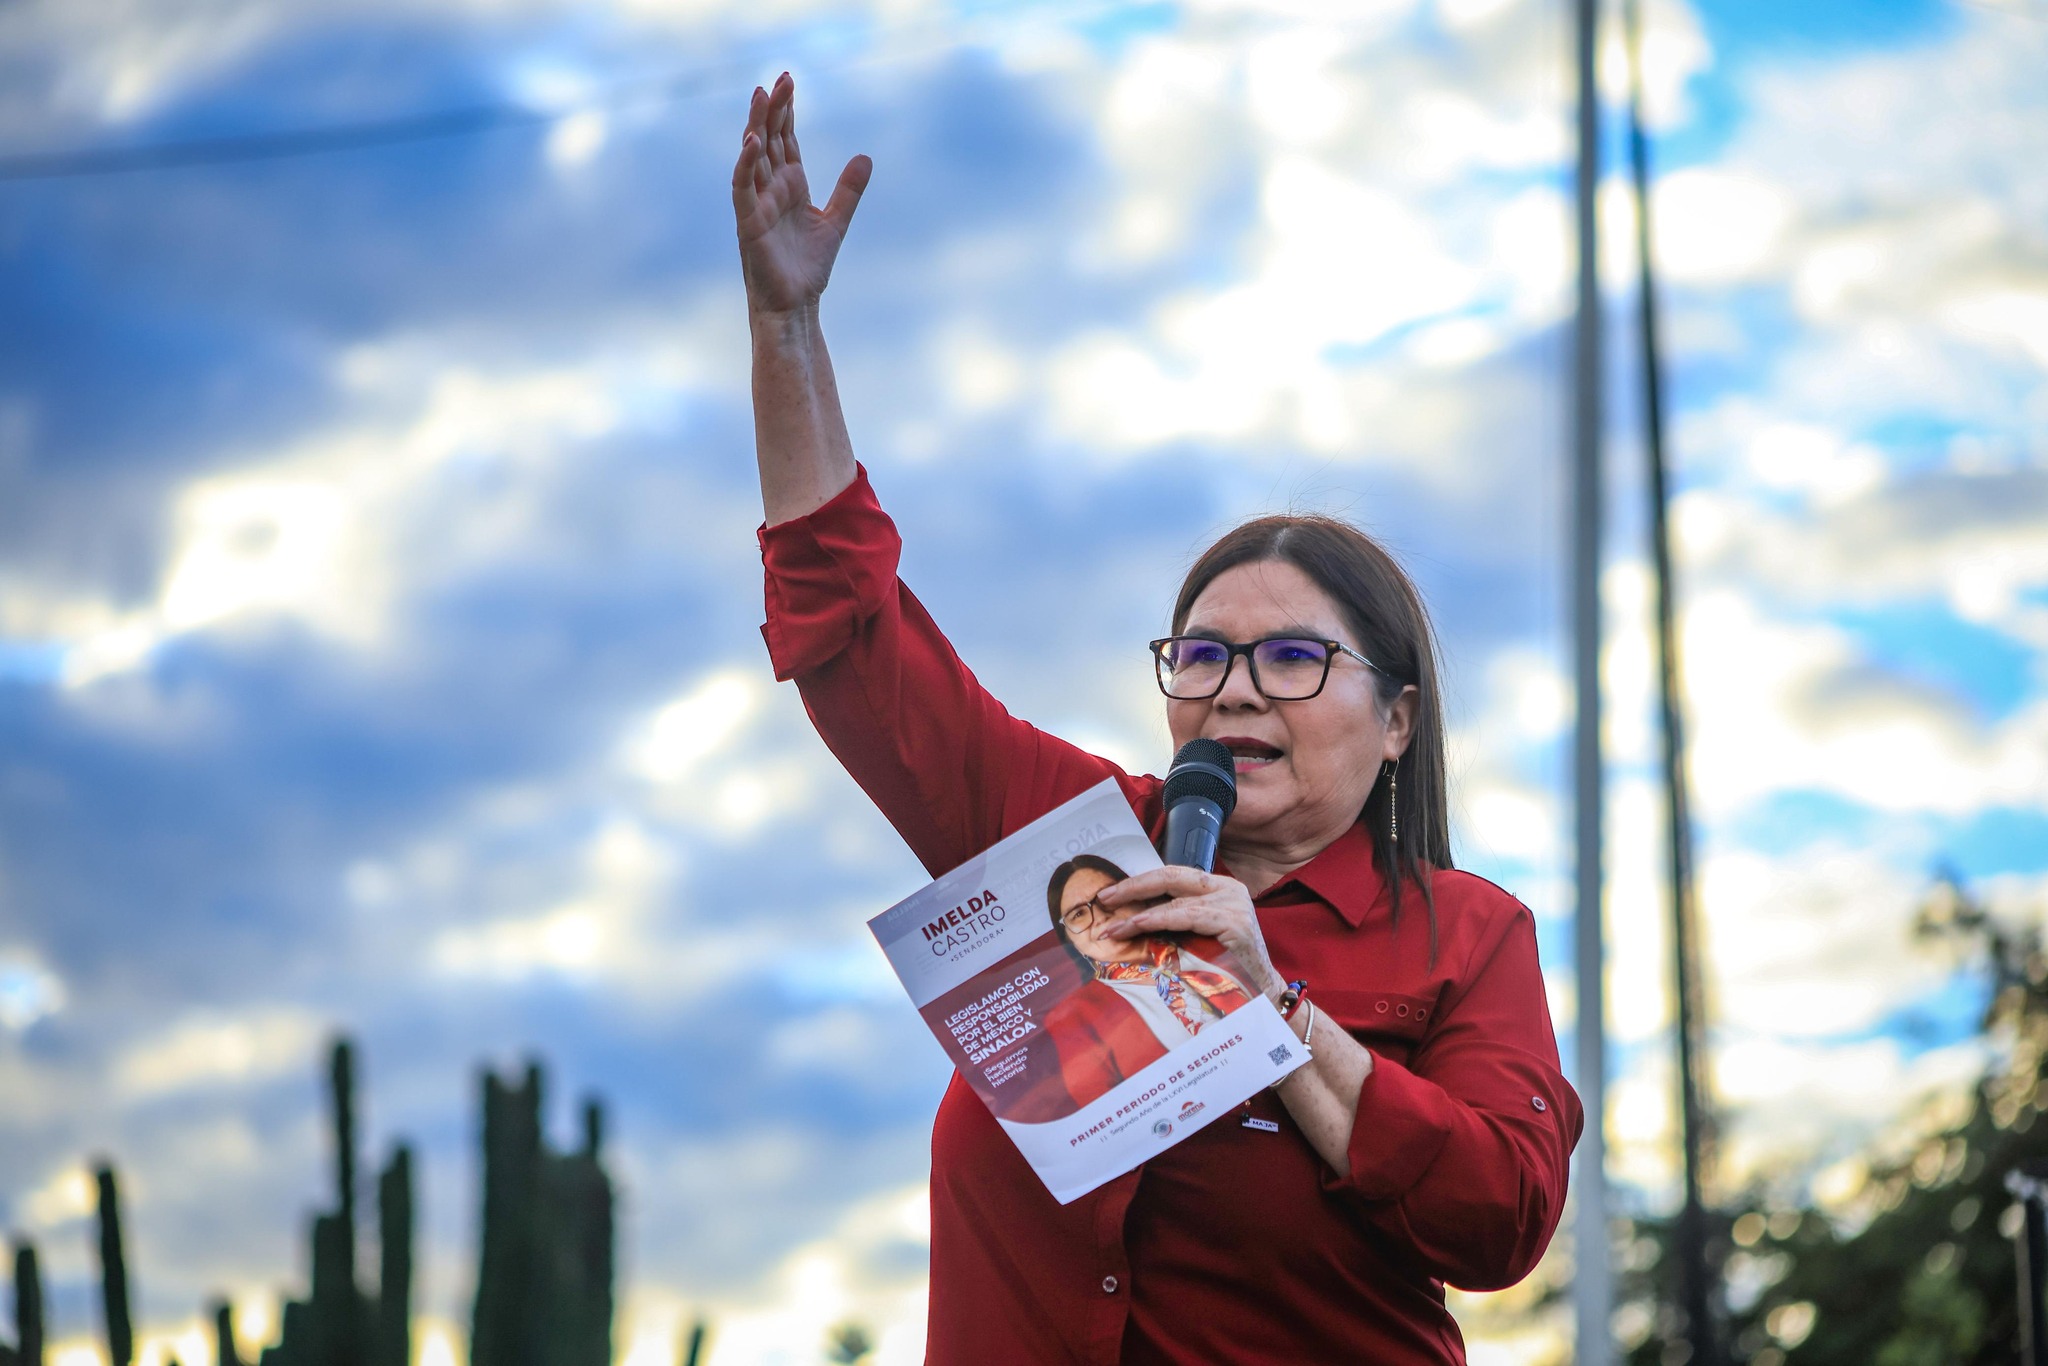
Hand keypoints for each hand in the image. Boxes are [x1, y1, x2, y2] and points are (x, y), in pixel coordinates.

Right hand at [732, 73, 872, 315]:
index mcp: (790, 186)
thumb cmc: (808, 269)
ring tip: (761, 94)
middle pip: (768, 138)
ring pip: (752, 155)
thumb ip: (848, 190)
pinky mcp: (748, 222)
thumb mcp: (836, 222)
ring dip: (755, 124)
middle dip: (772, 108)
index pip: (784, 138)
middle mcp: (770, 189)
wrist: (796, 305)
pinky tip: (752, 141)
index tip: (788, 81)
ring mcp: (757, 203)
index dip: (786, 111)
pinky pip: (742, 187)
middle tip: (781, 77)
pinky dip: (745, 163)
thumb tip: (865, 157)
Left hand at [1095, 867, 1285, 1001]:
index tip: (1112, 893)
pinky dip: (1157, 920)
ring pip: (1174, 899)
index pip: (1173, 874)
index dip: (1140, 882)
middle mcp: (1228, 889)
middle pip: (1170, 876)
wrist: (1261, 995)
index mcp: (1219, 887)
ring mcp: (1233, 904)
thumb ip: (1174, 919)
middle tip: (1104, 898)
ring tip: (1113, 927)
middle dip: (1133, 887)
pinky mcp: (1234, 923)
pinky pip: (1186, 916)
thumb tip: (1128, 915)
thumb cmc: (1225, 968)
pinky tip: (1137, 925)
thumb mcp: (1197, 935)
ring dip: (1137, 914)